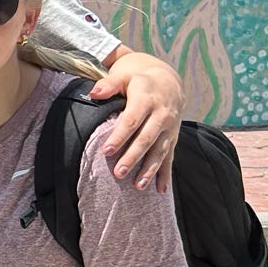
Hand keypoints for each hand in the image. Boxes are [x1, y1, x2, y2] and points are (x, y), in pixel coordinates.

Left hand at [91, 53, 183, 192]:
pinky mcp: (173, 137)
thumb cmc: (138, 80)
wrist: (168, 81)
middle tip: (118, 173)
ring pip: (160, 151)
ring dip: (149, 169)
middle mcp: (161, 115)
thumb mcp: (123, 76)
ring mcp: (169, 128)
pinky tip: (160, 190)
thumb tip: (94, 92)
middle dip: (133, 157)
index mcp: (147, 99)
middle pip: (146, 139)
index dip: (120, 136)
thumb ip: (108, 84)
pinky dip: (165, 174)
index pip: (132, 120)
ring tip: (138, 186)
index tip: (106, 151)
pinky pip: (170, 157)